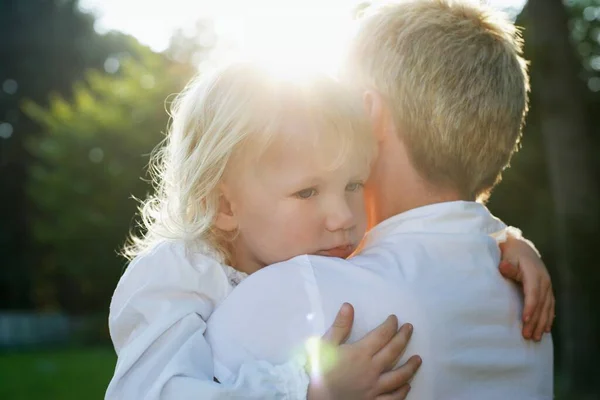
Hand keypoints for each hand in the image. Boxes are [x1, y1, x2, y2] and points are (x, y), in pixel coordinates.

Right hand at [307, 303, 421, 399]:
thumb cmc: (319, 372)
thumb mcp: (324, 346)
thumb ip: (339, 327)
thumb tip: (349, 306)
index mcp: (360, 353)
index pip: (381, 335)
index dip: (390, 325)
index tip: (395, 319)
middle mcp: (372, 369)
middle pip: (393, 351)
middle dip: (403, 338)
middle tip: (409, 328)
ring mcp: (375, 388)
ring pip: (399, 376)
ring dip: (410, 367)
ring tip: (418, 359)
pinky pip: (393, 398)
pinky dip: (402, 392)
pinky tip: (407, 386)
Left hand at [499, 236, 554, 340]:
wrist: (522, 247)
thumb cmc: (511, 254)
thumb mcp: (508, 257)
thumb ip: (507, 266)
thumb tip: (503, 267)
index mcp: (534, 274)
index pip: (533, 293)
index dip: (530, 307)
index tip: (525, 320)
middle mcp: (544, 281)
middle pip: (541, 304)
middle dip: (535, 321)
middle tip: (528, 336)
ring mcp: (548, 285)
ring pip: (547, 307)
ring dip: (542, 323)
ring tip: (537, 337)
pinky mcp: (547, 289)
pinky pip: (550, 306)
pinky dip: (549, 317)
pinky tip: (547, 328)